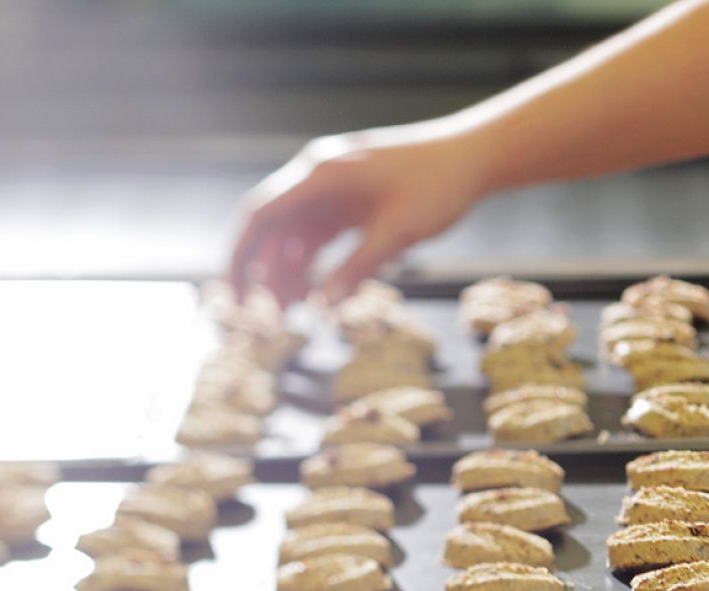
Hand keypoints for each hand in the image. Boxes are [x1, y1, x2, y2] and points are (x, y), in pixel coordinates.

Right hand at [228, 122, 490, 304]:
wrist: (474, 155)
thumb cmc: (439, 186)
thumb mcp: (398, 233)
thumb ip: (356, 269)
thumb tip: (322, 308)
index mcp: (321, 176)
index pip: (260, 216)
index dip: (241, 257)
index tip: (235, 297)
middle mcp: (318, 176)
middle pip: (272, 227)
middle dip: (265, 272)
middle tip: (266, 317)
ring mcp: (333, 186)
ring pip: (295, 233)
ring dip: (290, 270)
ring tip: (294, 311)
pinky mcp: (350, 198)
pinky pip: (318, 232)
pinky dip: (313, 261)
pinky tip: (317, 291)